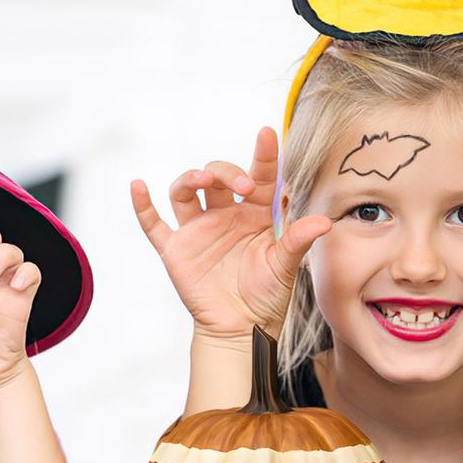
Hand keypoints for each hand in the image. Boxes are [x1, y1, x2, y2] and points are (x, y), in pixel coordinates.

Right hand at [131, 126, 332, 339]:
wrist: (241, 328)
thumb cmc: (266, 295)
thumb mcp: (286, 266)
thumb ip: (298, 240)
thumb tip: (324, 221)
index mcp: (255, 213)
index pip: (260, 176)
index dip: (264, 154)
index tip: (267, 134)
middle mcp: (225, 215)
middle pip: (219, 177)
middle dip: (228, 173)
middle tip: (242, 184)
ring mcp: (198, 230)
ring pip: (186, 191)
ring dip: (191, 179)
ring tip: (202, 181)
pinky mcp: (176, 249)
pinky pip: (153, 223)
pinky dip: (143, 205)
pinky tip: (138, 186)